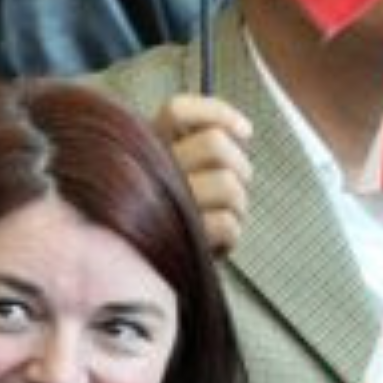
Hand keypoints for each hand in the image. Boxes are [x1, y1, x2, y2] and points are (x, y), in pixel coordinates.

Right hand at [152, 94, 252, 256]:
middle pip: (215, 144)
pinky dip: (230, 238)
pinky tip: (213, 244)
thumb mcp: (175, 177)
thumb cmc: (168, 218)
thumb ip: (199, 150)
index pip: (178, 110)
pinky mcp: (177, 236)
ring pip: (228, 186)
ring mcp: (162, 203)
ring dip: (237, 208)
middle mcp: (150, 170)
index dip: (218, 113)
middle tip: (235, 187)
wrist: (136, 273)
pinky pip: (226, 225)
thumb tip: (242, 131)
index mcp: (147, 148)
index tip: (245, 131)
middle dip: (240, 167)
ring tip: (221, 220)